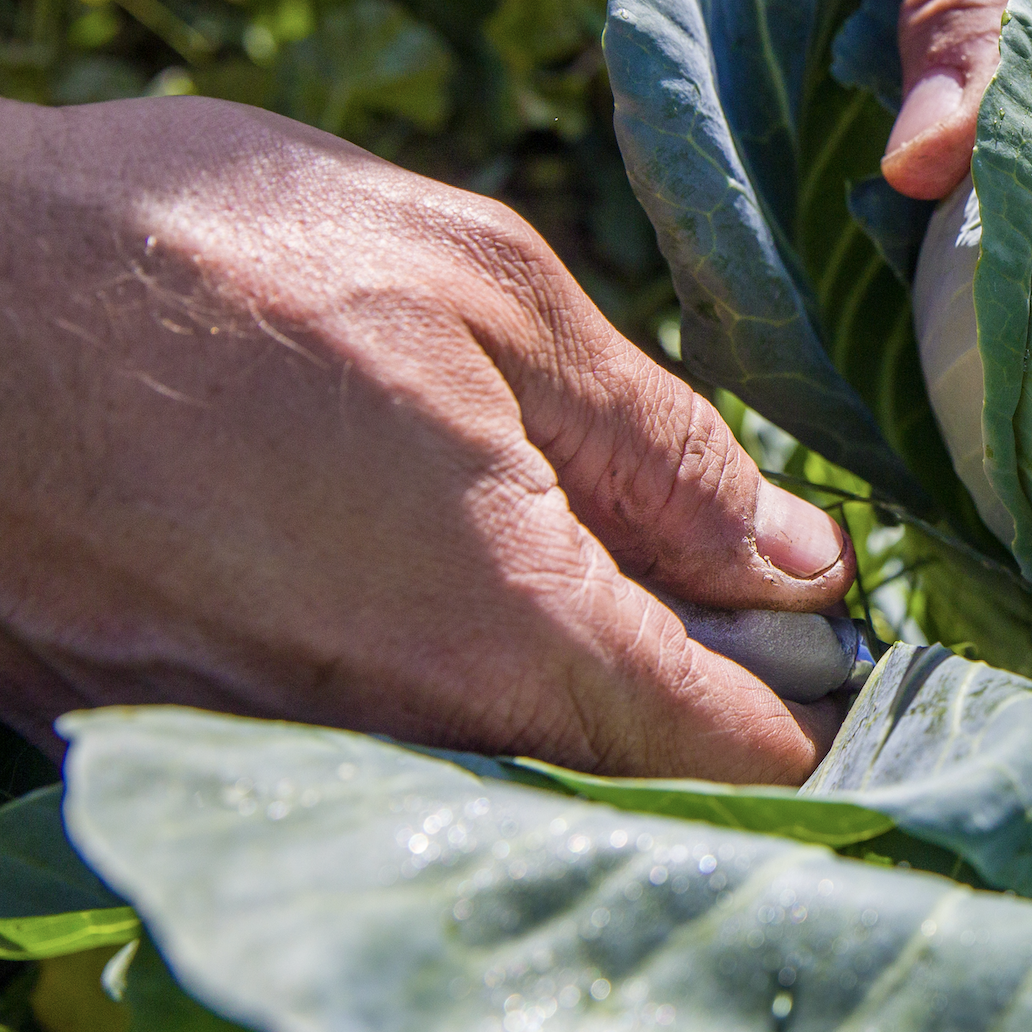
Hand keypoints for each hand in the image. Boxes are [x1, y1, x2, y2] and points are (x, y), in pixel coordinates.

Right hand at [0, 91, 854, 782]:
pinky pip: (370, 743)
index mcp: (501, 626)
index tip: (850, 642)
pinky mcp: (181, 737)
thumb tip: (797, 560)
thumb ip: (663, 448)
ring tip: (564, 536)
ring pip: (499, 762)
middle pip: (622, 772)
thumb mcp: (486, 292)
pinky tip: (420, 561)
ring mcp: (276, 752)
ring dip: (569, 681)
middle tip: (724, 572)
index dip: (822, 707)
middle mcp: (394, 734)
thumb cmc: (201, 259)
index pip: (733, 752)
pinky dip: (438, 679)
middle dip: (705, 693)